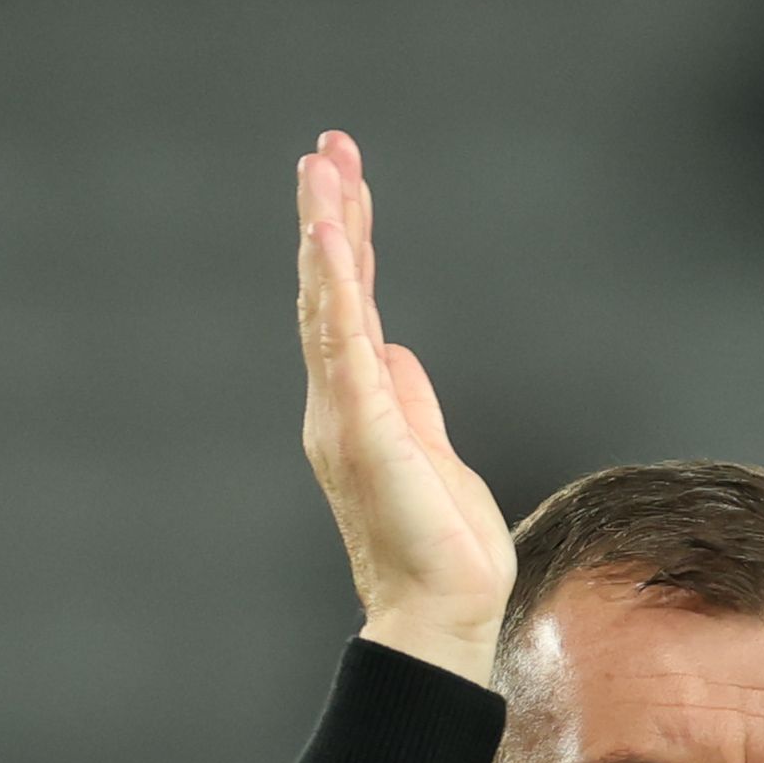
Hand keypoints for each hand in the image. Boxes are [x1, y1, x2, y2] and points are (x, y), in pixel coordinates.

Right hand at [296, 132, 511, 684]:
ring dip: (325, 232)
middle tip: (326, 147)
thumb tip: (397, 351)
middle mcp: (340, 404)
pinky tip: (327, 233)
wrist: (443, 615)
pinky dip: (332, 284)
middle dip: (330, 217)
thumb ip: (412, 401)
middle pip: (331, 292)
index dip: (348, 243)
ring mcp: (346, 414)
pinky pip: (342, 341)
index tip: (345, 181)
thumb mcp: (436, 455)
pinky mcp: (363, 426)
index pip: (351, 308)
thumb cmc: (443, 551)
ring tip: (320, 167)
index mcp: (361, 407)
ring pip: (329, 304)